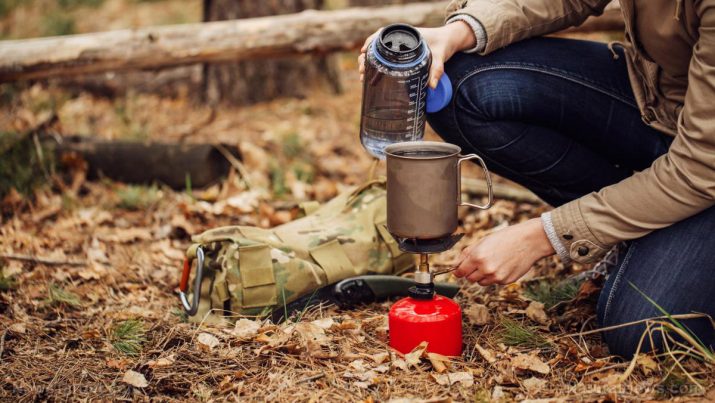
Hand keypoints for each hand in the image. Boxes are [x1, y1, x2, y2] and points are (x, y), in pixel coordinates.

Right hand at [358, 21, 475, 87]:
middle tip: (362, 71)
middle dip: (366, 57)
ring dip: (370, 63)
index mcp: (406, 35)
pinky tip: (372, 76)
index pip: (382, 34)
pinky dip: (378, 66)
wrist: (451, 40)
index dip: (370, 42)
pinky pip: (387, 59)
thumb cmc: (444, 43)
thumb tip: (432, 86)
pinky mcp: (403, 57)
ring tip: (363, 76)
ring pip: (380, 54)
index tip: (363, 51)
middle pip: (377, 46)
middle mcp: (401, 40)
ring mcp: (400, 49)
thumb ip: (437, 70)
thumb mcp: (441, 55)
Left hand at [454, 218, 555, 285]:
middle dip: (471, 272)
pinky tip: (502, 265)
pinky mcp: (505, 281)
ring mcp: (496, 277)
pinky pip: (493, 282)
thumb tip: (455, 265)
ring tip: (493, 263)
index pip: (460, 272)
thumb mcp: (483, 241)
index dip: (459, 270)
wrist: (529, 241)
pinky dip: (494, 276)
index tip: (460, 269)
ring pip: (481, 282)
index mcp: (477, 257)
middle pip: (469, 279)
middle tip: (480, 262)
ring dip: (482, 276)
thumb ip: (467, 254)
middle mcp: (485, 269)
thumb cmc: (506, 238)